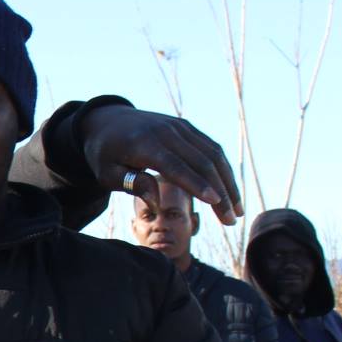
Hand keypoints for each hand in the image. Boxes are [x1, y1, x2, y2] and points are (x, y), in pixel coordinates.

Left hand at [80, 105, 243, 224]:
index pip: (175, 166)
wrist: (107, 120)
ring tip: (237, 211)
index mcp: (144, 144)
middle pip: (201, 162)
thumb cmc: (105, 154)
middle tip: (231, 221)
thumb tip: (157, 202)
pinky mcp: (187, 127)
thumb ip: (131, 184)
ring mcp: (179, 127)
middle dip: (220, 193)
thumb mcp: (106, 173)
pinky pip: (211, 148)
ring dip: (229, 183)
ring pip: (213, 155)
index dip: (196, 184)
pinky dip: (224, 170)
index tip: (215, 203)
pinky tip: (230, 191)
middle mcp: (166, 132)